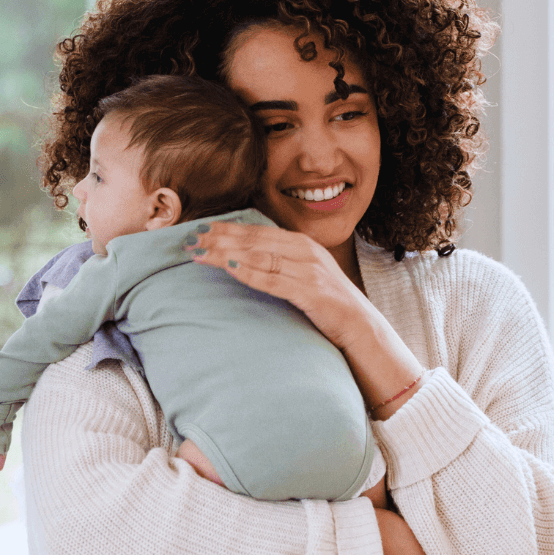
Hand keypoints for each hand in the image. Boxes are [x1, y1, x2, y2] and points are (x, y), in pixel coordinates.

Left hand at [188, 220, 369, 351]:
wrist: (362, 326)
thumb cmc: (330, 304)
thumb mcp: (306, 276)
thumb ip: (282, 264)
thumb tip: (247, 261)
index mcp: (302, 244)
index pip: (258, 231)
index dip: (228, 229)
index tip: (202, 229)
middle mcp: (305, 251)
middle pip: (255, 240)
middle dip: (220, 238)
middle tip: (192, 238)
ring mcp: (309, 270)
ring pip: (259, 255)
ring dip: (227, 253)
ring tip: (201, 253)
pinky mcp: (310, 291)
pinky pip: (273, 279)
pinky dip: (249, 273)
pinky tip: (229, 269)